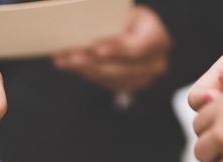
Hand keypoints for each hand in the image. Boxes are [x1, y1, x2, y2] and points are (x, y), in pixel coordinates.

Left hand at [53, 6, 170, 92]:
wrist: (135, 32)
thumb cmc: (127, 19)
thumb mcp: (124, 13)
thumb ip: (110, 19)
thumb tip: (82, 20)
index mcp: (158, 39)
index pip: (138, 48)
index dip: (117, 49)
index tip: (96, 49)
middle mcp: (155, 63)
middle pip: (121, 68)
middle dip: (92, 62)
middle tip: (71, 57)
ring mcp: (143, 79)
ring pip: (109, 78)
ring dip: (84, 70)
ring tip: (64, 60)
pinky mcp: (129, 88)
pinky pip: (104, 84)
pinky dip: (86, 73)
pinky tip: (70, 65)